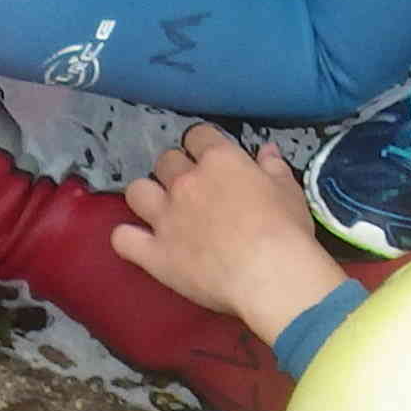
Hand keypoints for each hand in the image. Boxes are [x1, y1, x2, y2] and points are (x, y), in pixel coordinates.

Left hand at [110, 124, 352, 341]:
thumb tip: (266, 150)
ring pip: (137, 191)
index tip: (210, 159)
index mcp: (219, 161)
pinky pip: (122, 239)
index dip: (202, 146)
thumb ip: (273, 167)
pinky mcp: (155, 253)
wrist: (270, 274)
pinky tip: (139, 243)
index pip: (197, 135)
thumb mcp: (289, 191)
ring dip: (147, 196)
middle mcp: (185, 183)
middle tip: (192, 190)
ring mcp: (165, 218)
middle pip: (166, 161)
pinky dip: (127, 238)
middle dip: (175, 170)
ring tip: (161, 210)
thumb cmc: (286, 230)